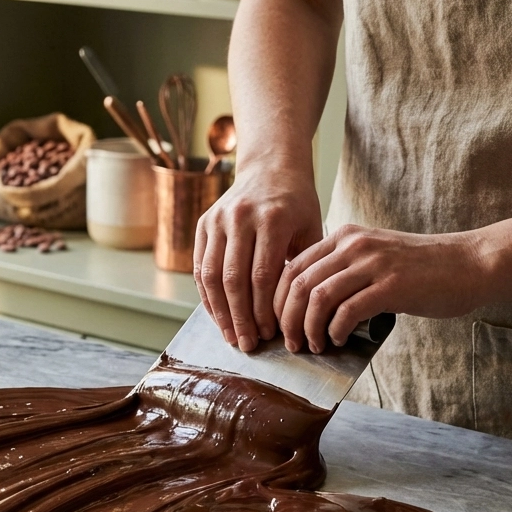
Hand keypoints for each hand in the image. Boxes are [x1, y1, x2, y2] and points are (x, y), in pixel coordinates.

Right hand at [194, 165, 322, 351]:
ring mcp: (218, 219)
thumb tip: (298, 316)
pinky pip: (200, 267)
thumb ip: (303, 267)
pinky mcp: (203, 223)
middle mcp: (242, 217)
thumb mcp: (311, 228)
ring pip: (212, 276)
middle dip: (240, 317)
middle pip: (234, 279)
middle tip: (247, 344)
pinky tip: (218, 316)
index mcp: (273, 219)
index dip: (263, 310)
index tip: (268, 334)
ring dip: (220, 312)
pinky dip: (207, 296)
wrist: (270, 167)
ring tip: (230, 336)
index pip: (262, 276)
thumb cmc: (296, 204)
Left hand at [274, 224, 486, 352]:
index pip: (292, 267)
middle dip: (286, 318)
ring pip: (317, 298)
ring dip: (308, 328)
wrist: (469, 264)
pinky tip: (339, 340)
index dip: (277, 300)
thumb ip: (342, 271)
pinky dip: (336, 331)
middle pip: (298, 283)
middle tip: (291, 343)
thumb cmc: (421, 269)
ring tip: (314, 346)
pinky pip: (347, 311)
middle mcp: (354, 245)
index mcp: (344, 237)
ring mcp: (373, 264)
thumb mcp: (373, 258)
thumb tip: (306, 304)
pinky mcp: (391, 286)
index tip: (277, 324)